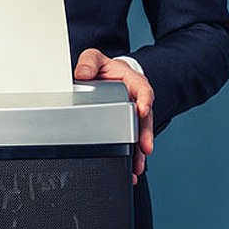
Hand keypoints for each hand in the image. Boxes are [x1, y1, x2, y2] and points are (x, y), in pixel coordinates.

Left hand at [74, 49, 153, 185]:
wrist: (105, 76)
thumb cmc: (103, 69)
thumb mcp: (95, 59)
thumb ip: (89, 62)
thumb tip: (83, 72)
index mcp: (133, 82)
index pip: (143, 90)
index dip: (144, 100)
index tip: (142, 109)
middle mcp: (136, 101)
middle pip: (145, 118)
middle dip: (145, 134)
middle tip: (145, 148)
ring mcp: (133, 116)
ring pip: (140, 134)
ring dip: (140, 151)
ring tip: (138, 166)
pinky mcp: (127, 127)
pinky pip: (131, 142)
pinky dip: (132, 156)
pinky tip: (131, 169)